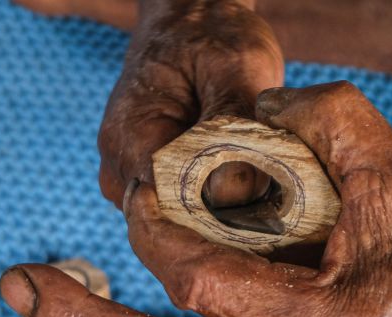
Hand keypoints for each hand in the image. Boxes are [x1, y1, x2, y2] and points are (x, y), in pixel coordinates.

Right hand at [96, 0, 282, 208]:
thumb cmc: (211, 35)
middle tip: (272, 194)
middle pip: (169, 221)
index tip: (263, 210)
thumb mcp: (236, 66)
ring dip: (218, 210)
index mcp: (128, 138)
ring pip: (176, 221)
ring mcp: (130, 180)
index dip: (215, 216)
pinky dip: (212, 202)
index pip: (165, 206)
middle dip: (221, 216)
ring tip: (257, 180)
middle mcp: (118, 169)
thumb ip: (235, 124)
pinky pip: (180, 210)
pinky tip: (239, 178)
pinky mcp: (149, 183)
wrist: (189, 20)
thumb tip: (234, 193)